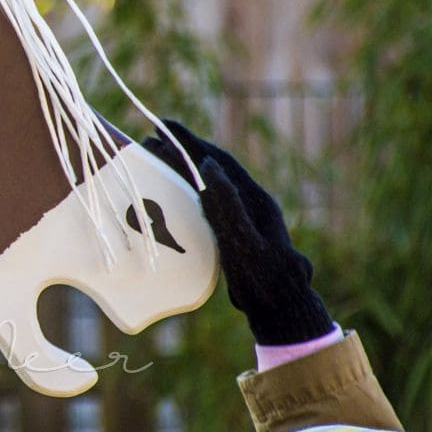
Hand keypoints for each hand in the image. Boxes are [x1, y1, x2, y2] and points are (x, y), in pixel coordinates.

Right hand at [141, 120, 334, 346]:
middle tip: (150, 140)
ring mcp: (244, 215)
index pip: (218, 160)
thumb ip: (227, 205)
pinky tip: (173, 193)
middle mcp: (250, 201)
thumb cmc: (264, 278)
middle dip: (182, 150)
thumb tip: (209, 165)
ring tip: (156, 158)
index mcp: (254, 198)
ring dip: (183, 168)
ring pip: (209, 183)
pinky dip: (187, 188)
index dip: (191, 141)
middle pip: (212, 167)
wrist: (281, 306)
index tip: (163, 125)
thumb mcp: (244, 242)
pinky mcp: (236, 229)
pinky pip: (208, 200)